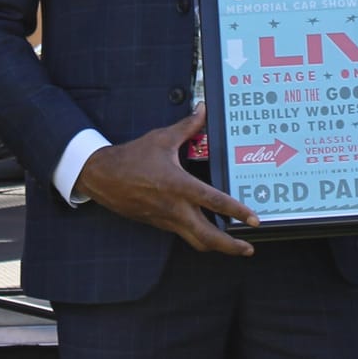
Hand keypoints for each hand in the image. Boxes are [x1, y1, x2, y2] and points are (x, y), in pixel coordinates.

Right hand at [74, 104, 259, 255]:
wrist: (103, 177)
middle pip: (208, 237)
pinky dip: (199, 237)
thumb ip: (187, 127)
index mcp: (180, 186)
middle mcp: (175, 208)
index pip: (216, 203)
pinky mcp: (159, 224)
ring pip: (196, 241)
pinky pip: (183, 234)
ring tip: (234, 246)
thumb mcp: (161, 139)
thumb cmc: (132, 158)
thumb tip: (202, 110)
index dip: (238, 212)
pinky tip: (207, 232)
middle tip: (248, 248)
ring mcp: (167, 219)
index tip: (254, 219)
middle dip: (230, 246)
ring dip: (216, 246)